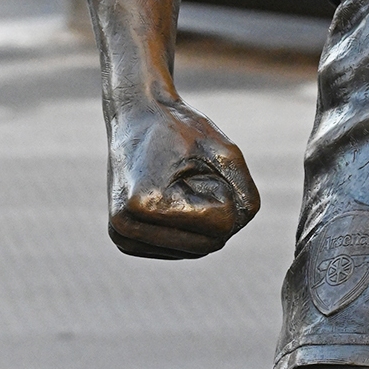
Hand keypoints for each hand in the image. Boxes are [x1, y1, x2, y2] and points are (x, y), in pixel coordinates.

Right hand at [106, 100, 259, 259]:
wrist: (135, 118)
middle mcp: (126, 228)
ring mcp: (123, 239)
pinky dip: (188, 227)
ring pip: (197, 250)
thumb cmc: (179, 130)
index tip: (197, 164)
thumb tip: (235, 230)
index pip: (221, 225)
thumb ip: (246, 197)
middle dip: (215, 209)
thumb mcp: (225, 153)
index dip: (223, 190)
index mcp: (145, 204)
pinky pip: (183, 249)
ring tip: (176, 184)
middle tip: (190, 173)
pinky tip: (169, 199)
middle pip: (209, 244)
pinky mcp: (126, 243)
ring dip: (202, 219)